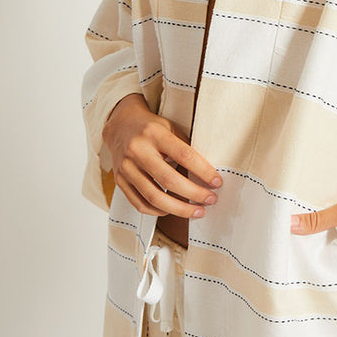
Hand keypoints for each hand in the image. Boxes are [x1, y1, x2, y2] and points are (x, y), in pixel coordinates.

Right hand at [102, 94, 221, 217]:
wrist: (120, 125)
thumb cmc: (150, 128)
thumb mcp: (169, 128)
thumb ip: (184, 147)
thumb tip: (206, 173)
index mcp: (154, 134)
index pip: (183, 155)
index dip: (203, 171)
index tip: (217, 182)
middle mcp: (138, 150)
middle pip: (169, 180)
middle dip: (194, 194)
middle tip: (211, 199)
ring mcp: (126, 167)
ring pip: (154, 197)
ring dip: (179, 209)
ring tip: (197, 211)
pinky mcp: (120, 180)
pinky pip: (139, 203)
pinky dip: (158, 211)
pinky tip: (172, 210)